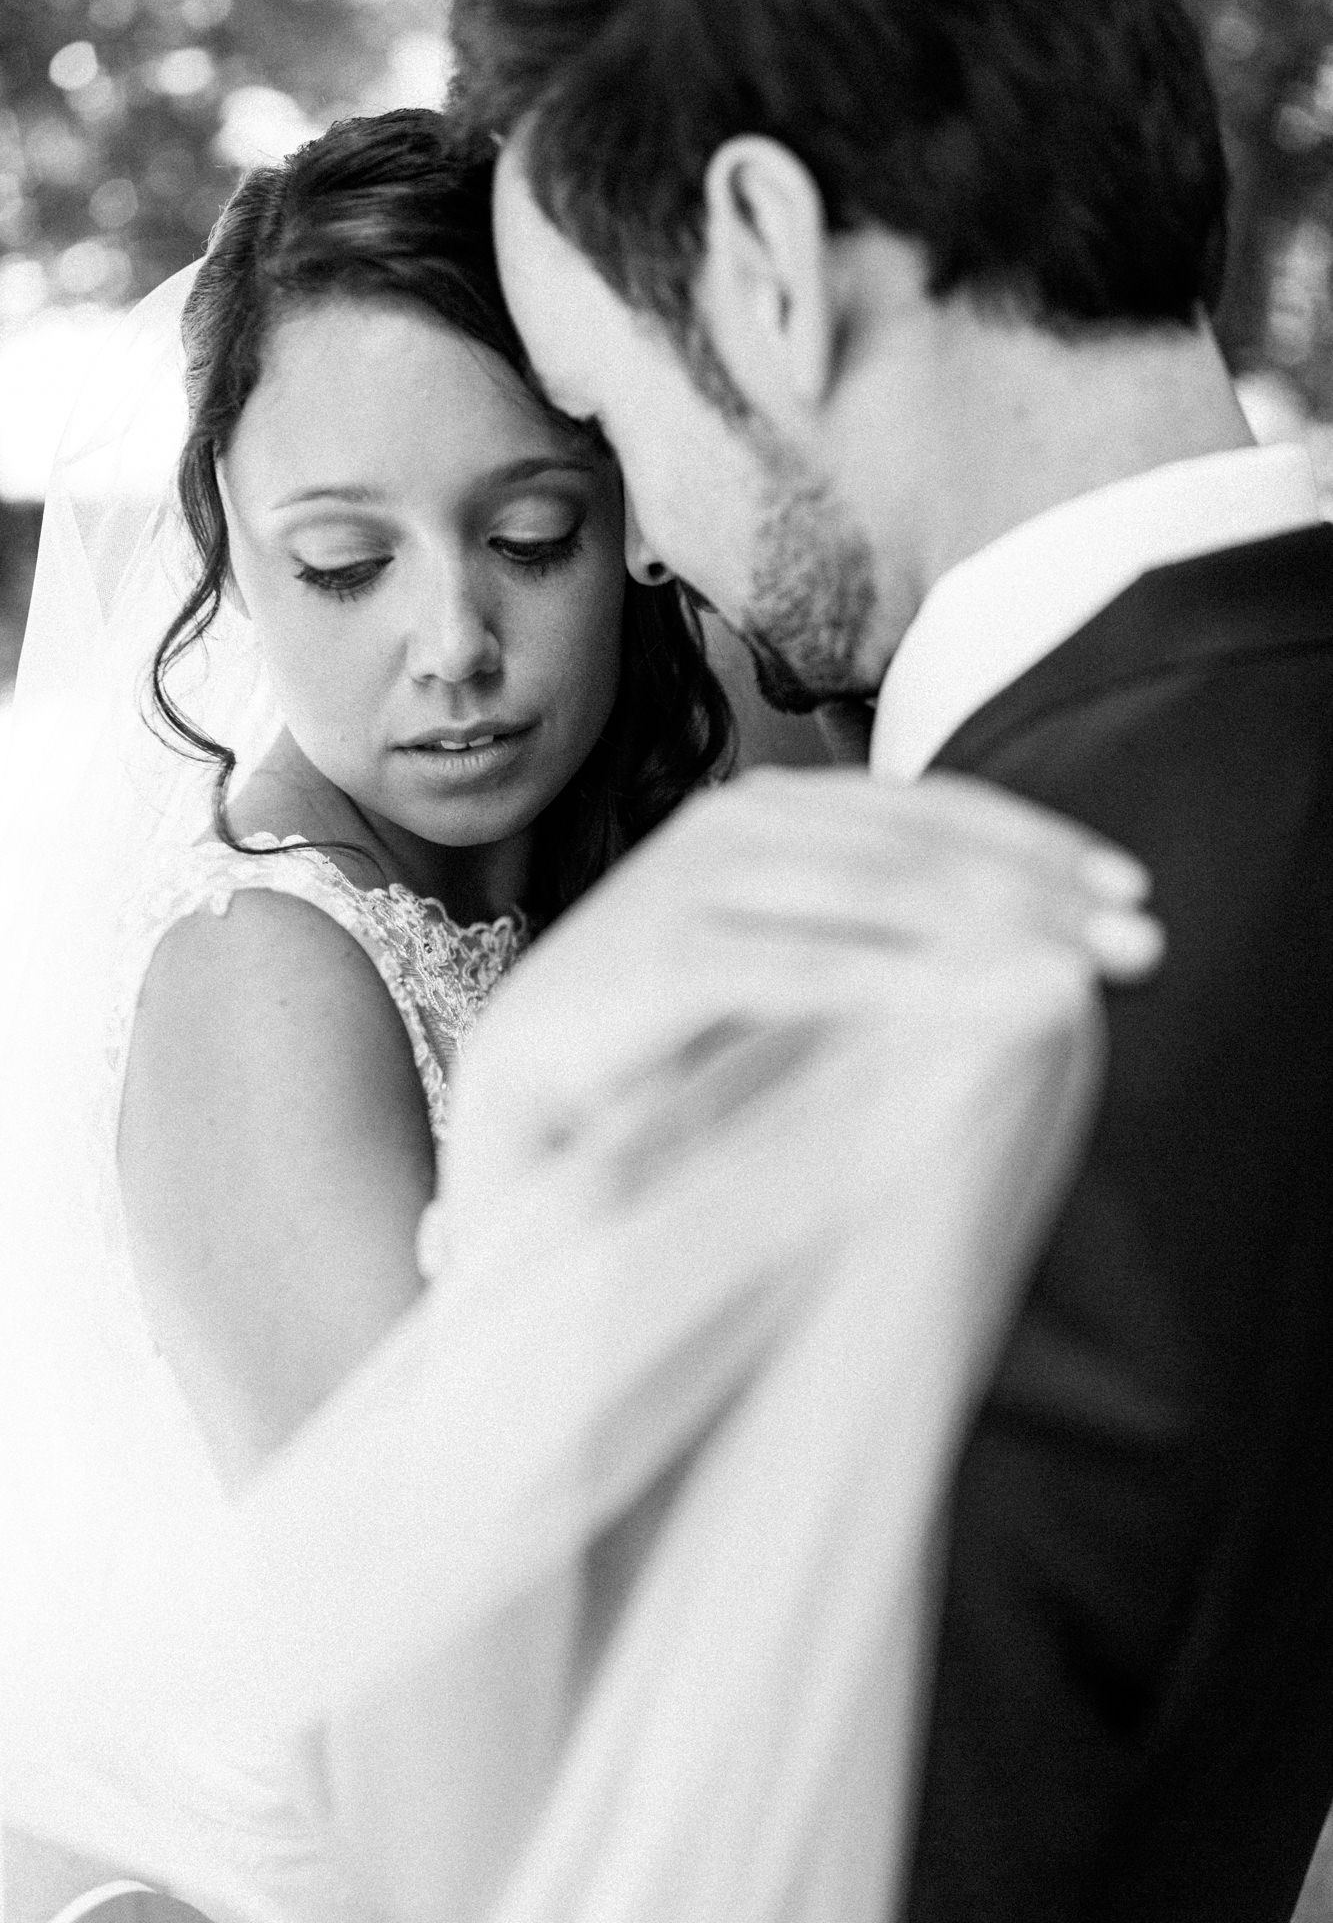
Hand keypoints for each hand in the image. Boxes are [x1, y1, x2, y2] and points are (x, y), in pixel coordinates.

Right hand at [443, 766, 1159, 1232]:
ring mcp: (679, 888)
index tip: (1125, 891)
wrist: (527, 1116)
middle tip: (1140, 940)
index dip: (1031, 839)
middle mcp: (723, 831)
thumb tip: (1020, 947)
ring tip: (1079, 976)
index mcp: (762, 820)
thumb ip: (873, 941)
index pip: (920, 810)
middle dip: (1034, 887)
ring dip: (987, 929)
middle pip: (907, 842)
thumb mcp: (790, 978)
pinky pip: (796, 967)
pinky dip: (896, 982)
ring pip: (862, 891)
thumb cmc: (671, 1061)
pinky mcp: (649, 962)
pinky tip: (980, 1009)